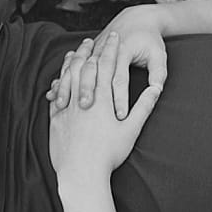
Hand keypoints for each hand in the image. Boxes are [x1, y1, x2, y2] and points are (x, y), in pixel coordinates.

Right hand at [47, 4, 168, 118]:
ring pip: (77, 71)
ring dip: (68, 88)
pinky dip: (61, 81)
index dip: (120, 99)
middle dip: (88, 94)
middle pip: (93, 75)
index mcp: (123, 51)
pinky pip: (69, 68)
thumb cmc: (150, 40)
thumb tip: (157, 91)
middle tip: (85, 115)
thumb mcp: (159, 55)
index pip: (120, 80)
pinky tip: (52, 96)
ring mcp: (92, 51)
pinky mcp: (86, 53)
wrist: (136, 19)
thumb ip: (159, 73)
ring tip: (61, 106)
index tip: (120, 117)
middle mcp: (104, 50)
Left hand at [49, 32, 160, 183]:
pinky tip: (62, 76)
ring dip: (73, 61)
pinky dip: (60, 80)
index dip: (111, 49)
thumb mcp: (131, 130)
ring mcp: (66, 108)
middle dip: (92, 50)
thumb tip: (156, 89)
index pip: (106, 66)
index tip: (115, 37)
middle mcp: (82, 99)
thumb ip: (143, 106)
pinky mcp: (55, 118)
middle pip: (85, 66)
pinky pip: (57, 92)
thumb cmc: (109, 154)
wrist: (81, 174)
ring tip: (78, 50)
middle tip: (96, 38)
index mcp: (102, 100)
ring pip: (68, 76)